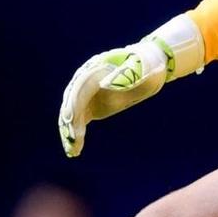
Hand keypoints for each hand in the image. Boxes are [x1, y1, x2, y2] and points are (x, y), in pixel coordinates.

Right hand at [57, 14, 204, 156]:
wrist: (148, 66)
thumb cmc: (147, 65)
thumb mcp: (142, 68)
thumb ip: (127, 73)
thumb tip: (105, 84)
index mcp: (94, 69)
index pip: (80, 90)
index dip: (75, 106)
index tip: (73, 122)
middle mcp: (85, 81)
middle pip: (71, 103)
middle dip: (69, 123)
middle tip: (73, 143)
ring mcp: (86, 94)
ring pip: (71, 115)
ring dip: (69, 133)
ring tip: (72, 151)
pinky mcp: (90, 106)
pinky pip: (79, 121)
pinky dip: (76, 135)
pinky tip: (75, 150)